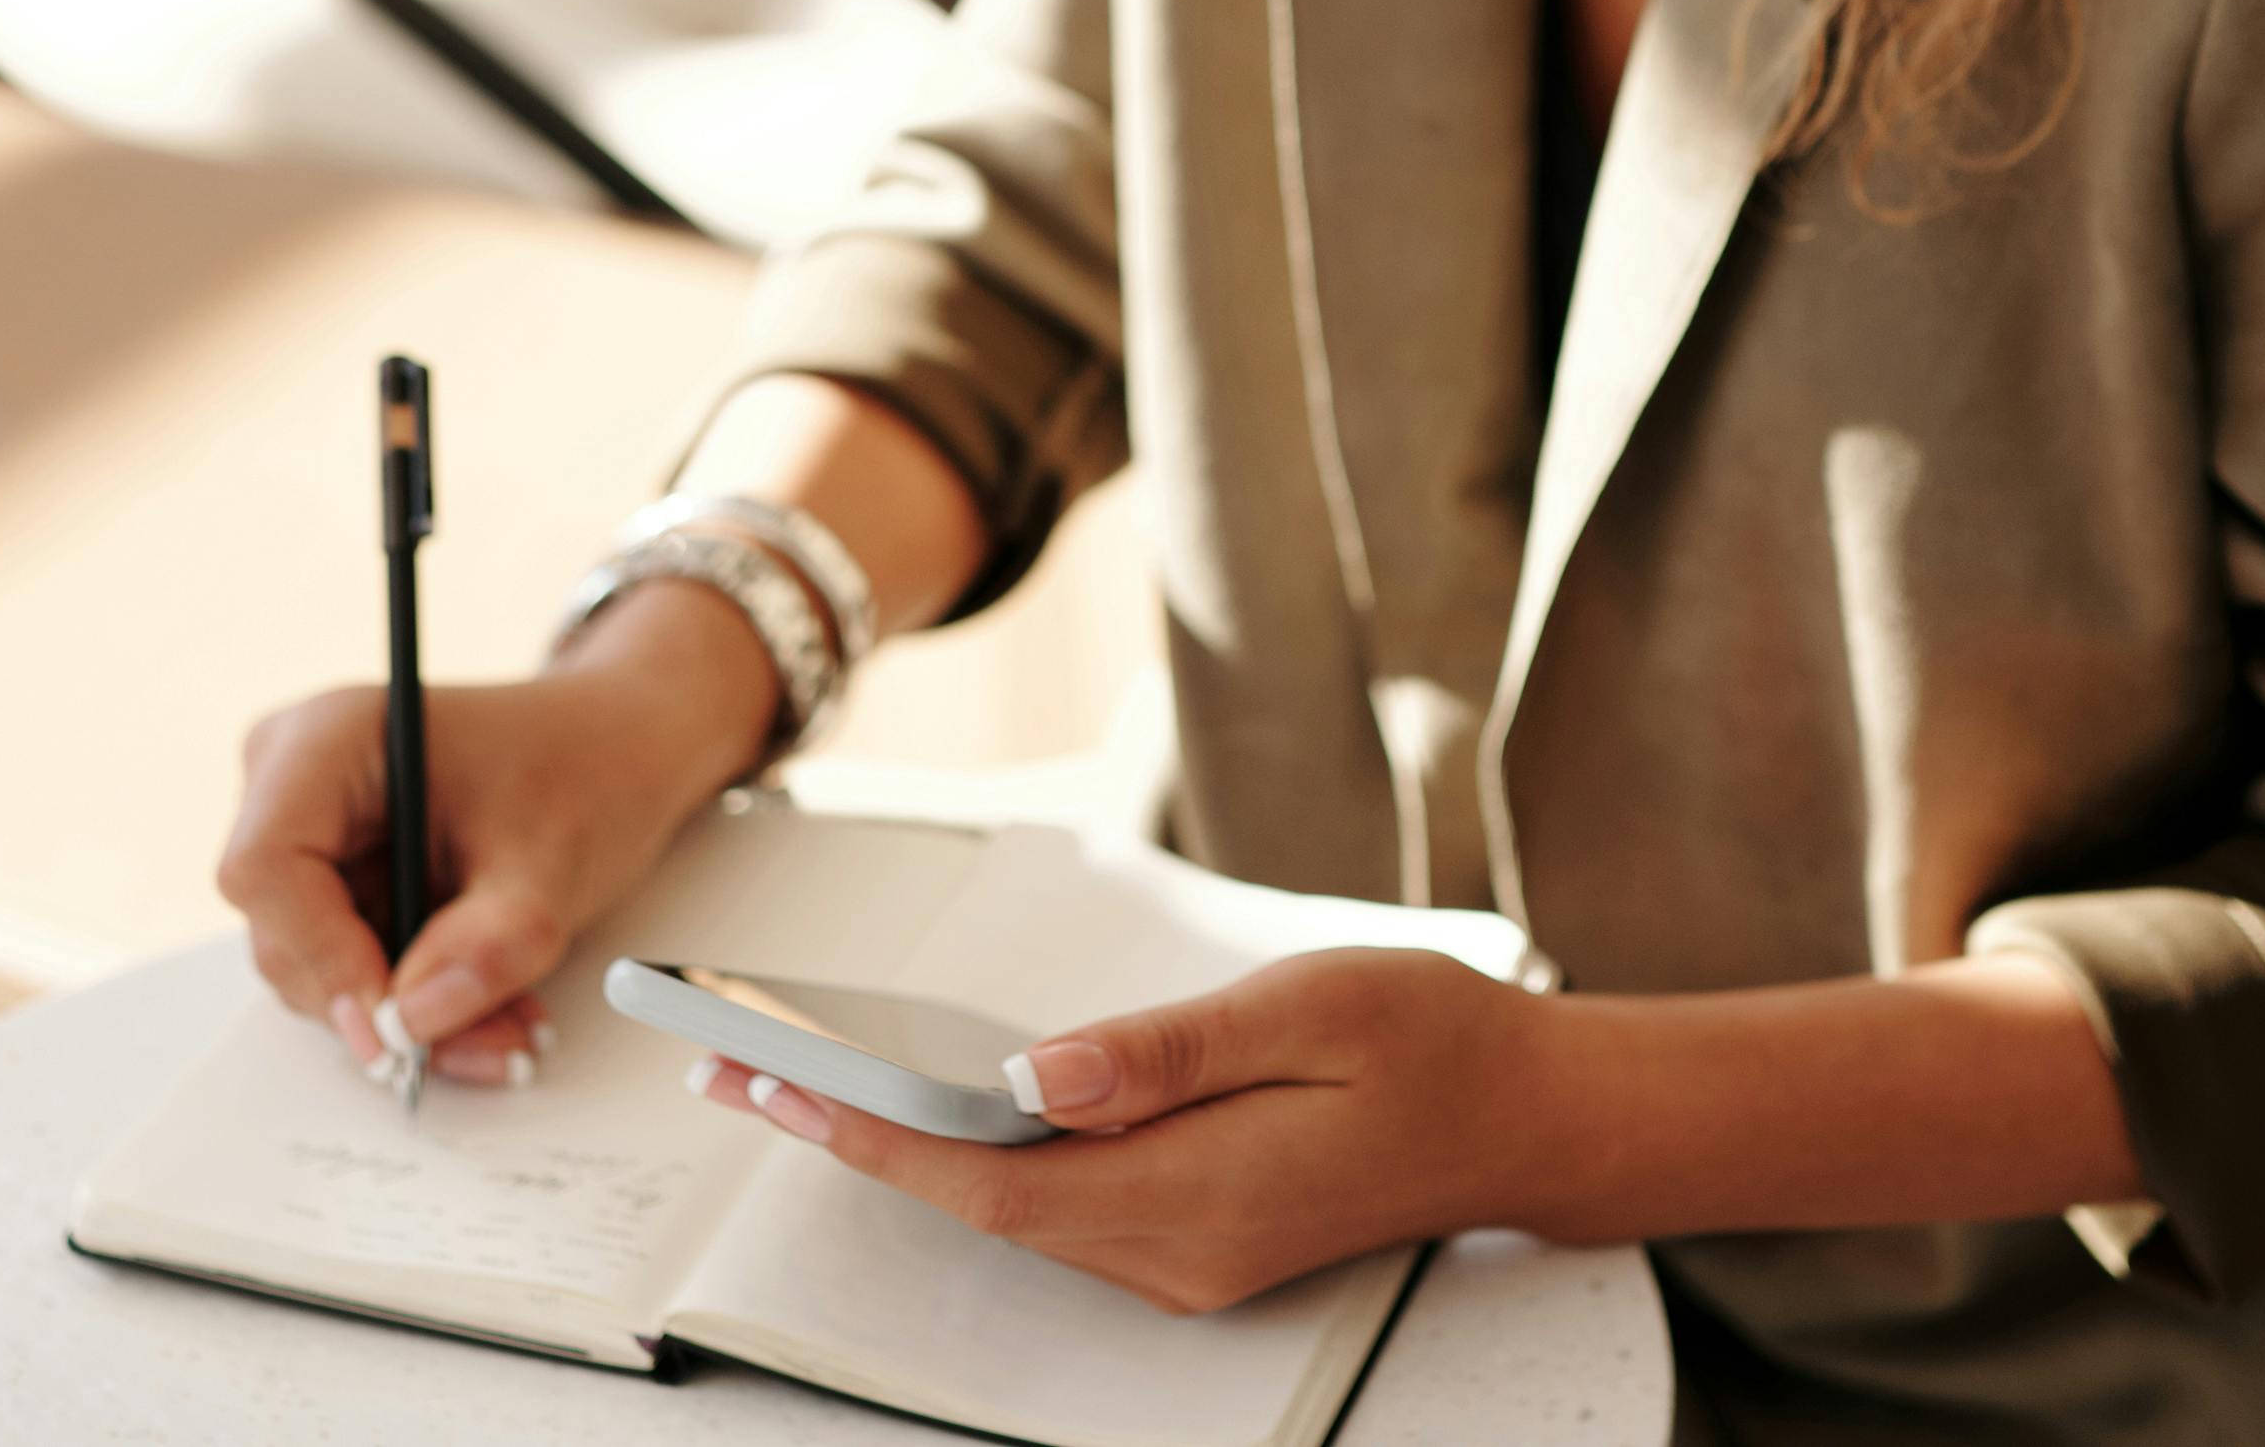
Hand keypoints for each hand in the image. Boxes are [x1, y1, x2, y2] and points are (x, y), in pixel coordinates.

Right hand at [217, 581, 778, 1082]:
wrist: (613, 748)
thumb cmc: (583, 770)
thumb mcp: (553, 863)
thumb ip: (487, 946)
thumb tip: (410, 1023)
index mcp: (332, 738)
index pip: (267, 864)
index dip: (321, 953)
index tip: (396, 1018)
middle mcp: (295, 780)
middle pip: (285, 931)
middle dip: (385, 1004)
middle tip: (492, 1040)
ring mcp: (308, 834)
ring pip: (318, 969)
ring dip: (414, 1017)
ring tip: (511, 1027)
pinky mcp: (332, 880)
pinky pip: (350, 969)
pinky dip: (420, 1002)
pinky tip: (492, 1008)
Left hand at [689, 947, 1552, 1312]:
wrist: (1527, 1117)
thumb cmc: (1433, 1043)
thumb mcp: (1308, 1009)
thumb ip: (1168, 1049)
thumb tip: (1039, 1073)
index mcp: (1200, 1195)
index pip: (995, 1179)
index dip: (874, 1136)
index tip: (776, 1082)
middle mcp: (1178, 1251)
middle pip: (980, 1202)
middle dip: (853, 1137)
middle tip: (737, 1065)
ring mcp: (1186, 1256)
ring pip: (1011, 1207)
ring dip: (903, 1147)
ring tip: (796, 1075)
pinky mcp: (1194, 1238)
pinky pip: (1057, 1203)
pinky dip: (975, 1155)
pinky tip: (925, 1106)